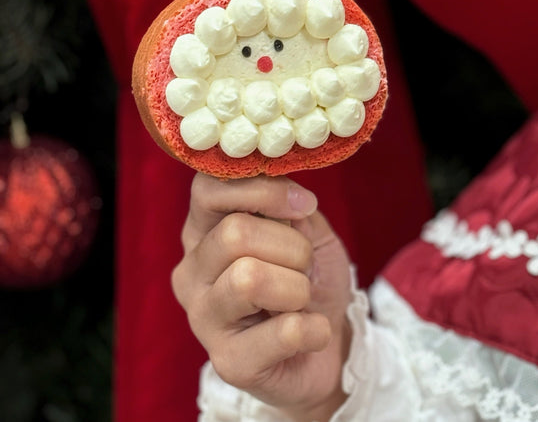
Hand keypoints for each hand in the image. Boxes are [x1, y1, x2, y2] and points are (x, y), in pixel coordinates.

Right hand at [171, 173, 351, 421]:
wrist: (330, 342)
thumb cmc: (309, 275)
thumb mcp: (306, 228)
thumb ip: (289, 205)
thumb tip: (289, 194)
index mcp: (204, 230)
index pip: (208, 188)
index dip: (264, 190)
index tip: (304, 205)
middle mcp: (191, 271)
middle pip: (235, 232)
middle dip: (292, 246)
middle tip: (304, 266)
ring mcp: (203, 319)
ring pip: (249, 278)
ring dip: (298, 287)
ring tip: (301, 299)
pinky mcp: (228, 363)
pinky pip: (285, 331)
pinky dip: (316, 327)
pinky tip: (310, 334)